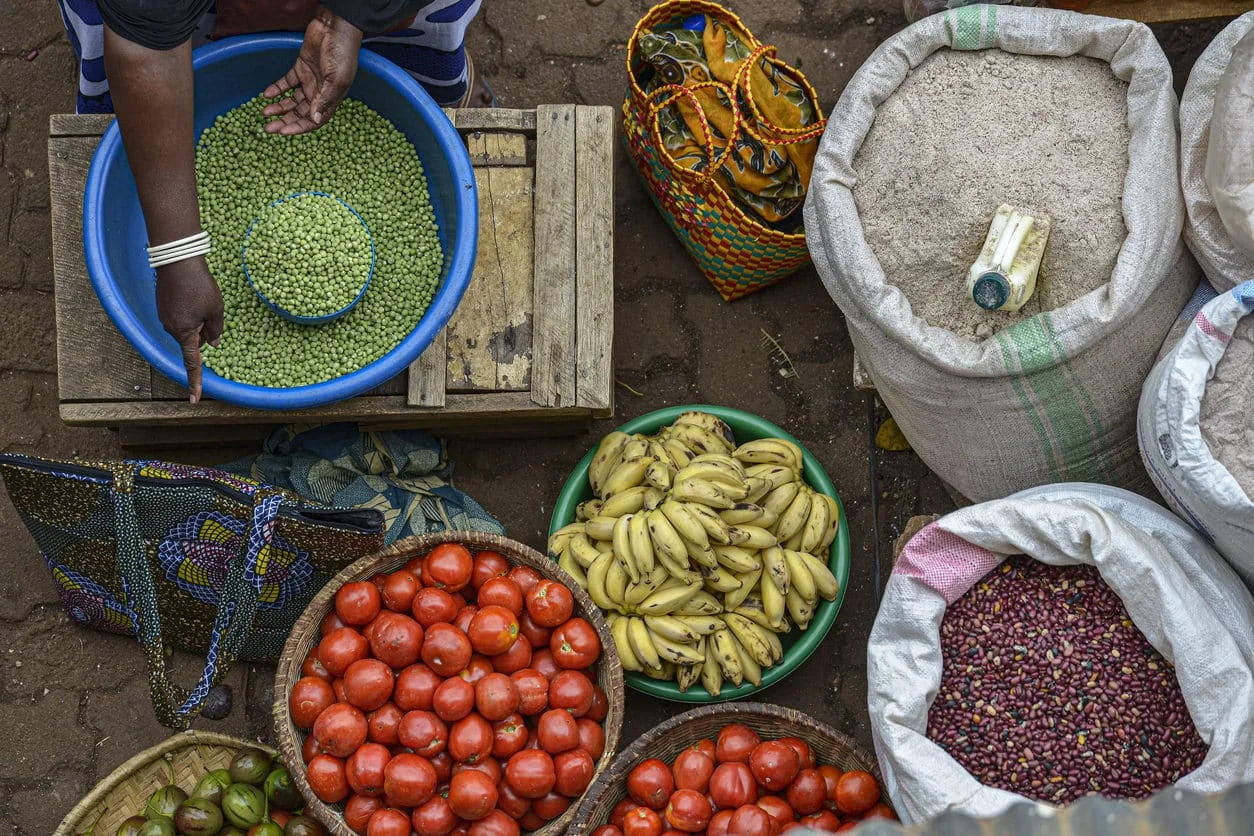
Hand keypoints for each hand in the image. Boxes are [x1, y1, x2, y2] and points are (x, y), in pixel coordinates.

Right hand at [155, 257, 223, 403]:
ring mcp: (164, 317)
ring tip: (201, 297)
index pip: (191, 363)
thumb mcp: (216, 310)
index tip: (194, 399)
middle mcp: (170, 328)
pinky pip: (179, 317)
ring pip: (186, 328)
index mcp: (184, 333)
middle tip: (210, 311)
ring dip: (197, 321)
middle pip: (191, 341)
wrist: (177, 259)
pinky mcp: (162, 306)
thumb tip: (213, 344)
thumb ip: (216, 330)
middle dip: (203, 334)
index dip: (195, 381)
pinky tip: (193, 295)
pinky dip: (189, 312)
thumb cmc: (199, 285)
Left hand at [262, 6, 362, 134]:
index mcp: (331, 99)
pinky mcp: (301, 68)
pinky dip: (277, 89)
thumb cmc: (342, 54)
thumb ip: (325, 100)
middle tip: (268, 128)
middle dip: (284, 121)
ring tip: (264, 113)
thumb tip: (315, 119)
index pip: (314, 121)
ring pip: (291, 100)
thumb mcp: (336, 80)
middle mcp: (319, 93)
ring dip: (279, 107)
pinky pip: (287, 82)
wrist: (335, 28)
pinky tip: (266, 94)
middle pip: (300, 113)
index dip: (299, 128)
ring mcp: (309, 80)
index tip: (283, 132)